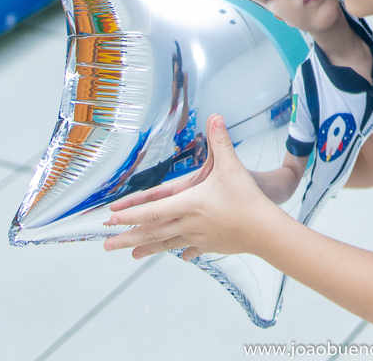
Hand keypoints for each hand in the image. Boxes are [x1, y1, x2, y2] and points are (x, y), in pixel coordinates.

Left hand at [103, 114, 276, 259]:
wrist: (265, 230)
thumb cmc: (247, 199)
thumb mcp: (232, 165)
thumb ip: (221, 141)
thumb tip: (216, 117)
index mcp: (188, 204)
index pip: (151, 210)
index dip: (129, 214)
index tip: (111, 219)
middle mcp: (188, 223)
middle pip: (152, 232)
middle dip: (127, 238)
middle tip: (107, 245)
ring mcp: (198, 237)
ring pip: (167, 244)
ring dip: (147, 249)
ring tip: (131, 256)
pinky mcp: (211, 245)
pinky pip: (191, 248)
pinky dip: (182, 250)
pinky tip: (181, 255)